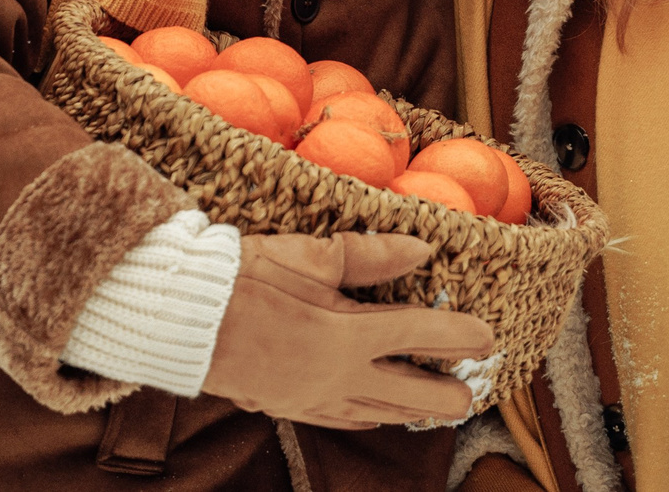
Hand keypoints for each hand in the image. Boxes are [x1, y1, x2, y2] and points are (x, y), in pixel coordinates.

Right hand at [200, 232, 492, 429]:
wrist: (182, 319)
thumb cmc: (241, 278)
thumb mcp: (306, 256)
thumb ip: (369, 255)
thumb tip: (420, 248)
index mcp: (347, 335)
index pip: (420, 334)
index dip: (458, 335)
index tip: (486, 337)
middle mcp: (339, 376)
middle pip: (410, 394)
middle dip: (447, 394)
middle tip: (472, 391)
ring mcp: (315, 397)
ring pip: (380, 414)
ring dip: (413, 411)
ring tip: (439, 411)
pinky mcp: (290, 406)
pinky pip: (344, 420)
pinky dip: (370, 419)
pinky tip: (376, 418)